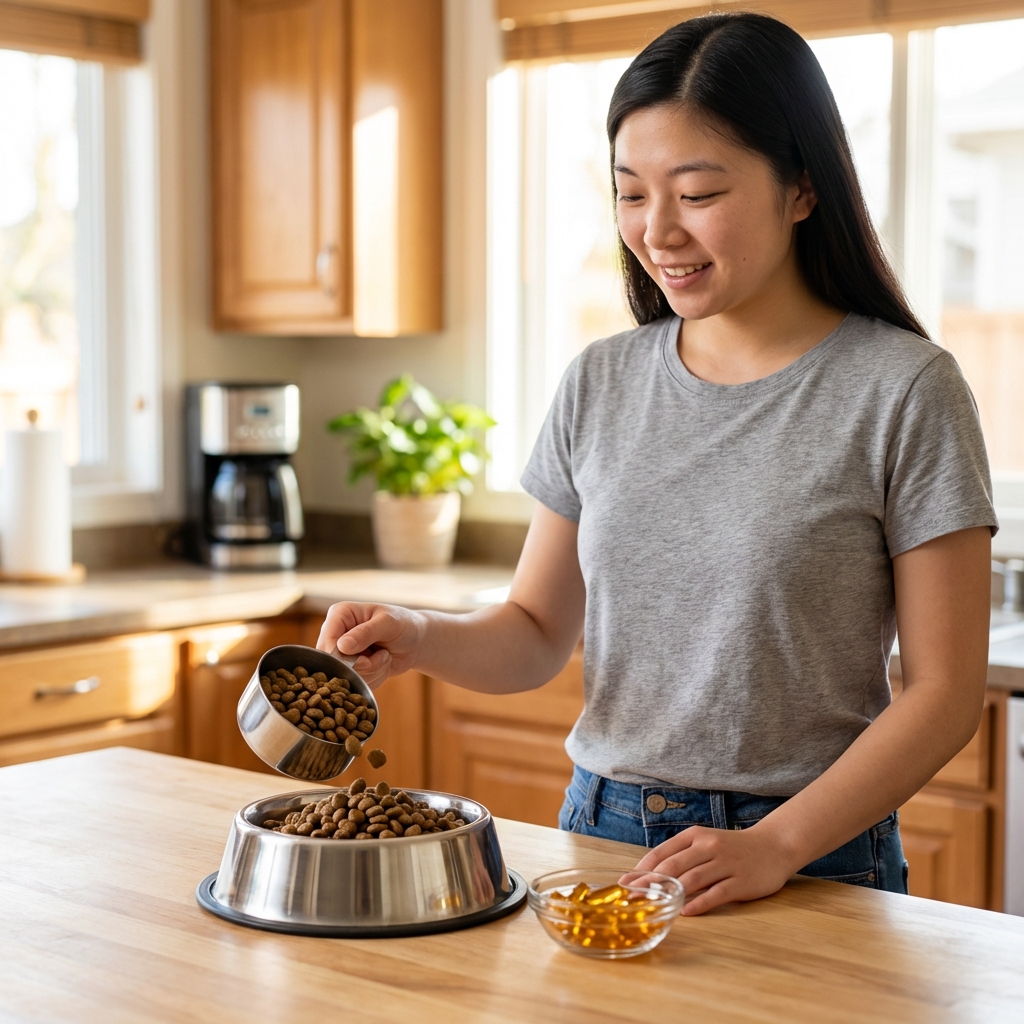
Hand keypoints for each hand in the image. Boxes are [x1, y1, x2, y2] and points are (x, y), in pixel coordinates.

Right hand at [316, 602, 425, 688]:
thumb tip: (342, 646)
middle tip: (383, 656)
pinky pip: (355, 684)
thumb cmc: (403, 624)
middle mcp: (335, 634)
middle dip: (363, 667)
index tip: (367, 658)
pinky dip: (374, 679)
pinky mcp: (349, 668)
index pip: (327, 643)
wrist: (415, 641)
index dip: (344, 657)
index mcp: (339, 615)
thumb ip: (366, 633)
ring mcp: (341, 653)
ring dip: (372, 672)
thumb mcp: (388, 624)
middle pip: (334, 664)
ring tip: (385, 657)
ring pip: (346, 677)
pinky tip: (383, 665)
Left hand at [634, 822, 800, 915]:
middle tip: (631, 897)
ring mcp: (725, 863)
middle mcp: (708, 846)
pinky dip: (698, 904)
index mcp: (695, 835)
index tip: (625, 882)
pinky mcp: (740, 881)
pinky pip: (715, 894)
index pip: (662, 852)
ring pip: (692, 879)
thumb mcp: (706, 842)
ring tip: (652, 906)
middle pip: (673, 866)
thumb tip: (650, 873)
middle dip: (648, 883)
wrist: (773, 846)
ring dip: (670, 894)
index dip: (642, 868)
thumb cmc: (733, 847)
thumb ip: (683, 855)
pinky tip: (684, 913)